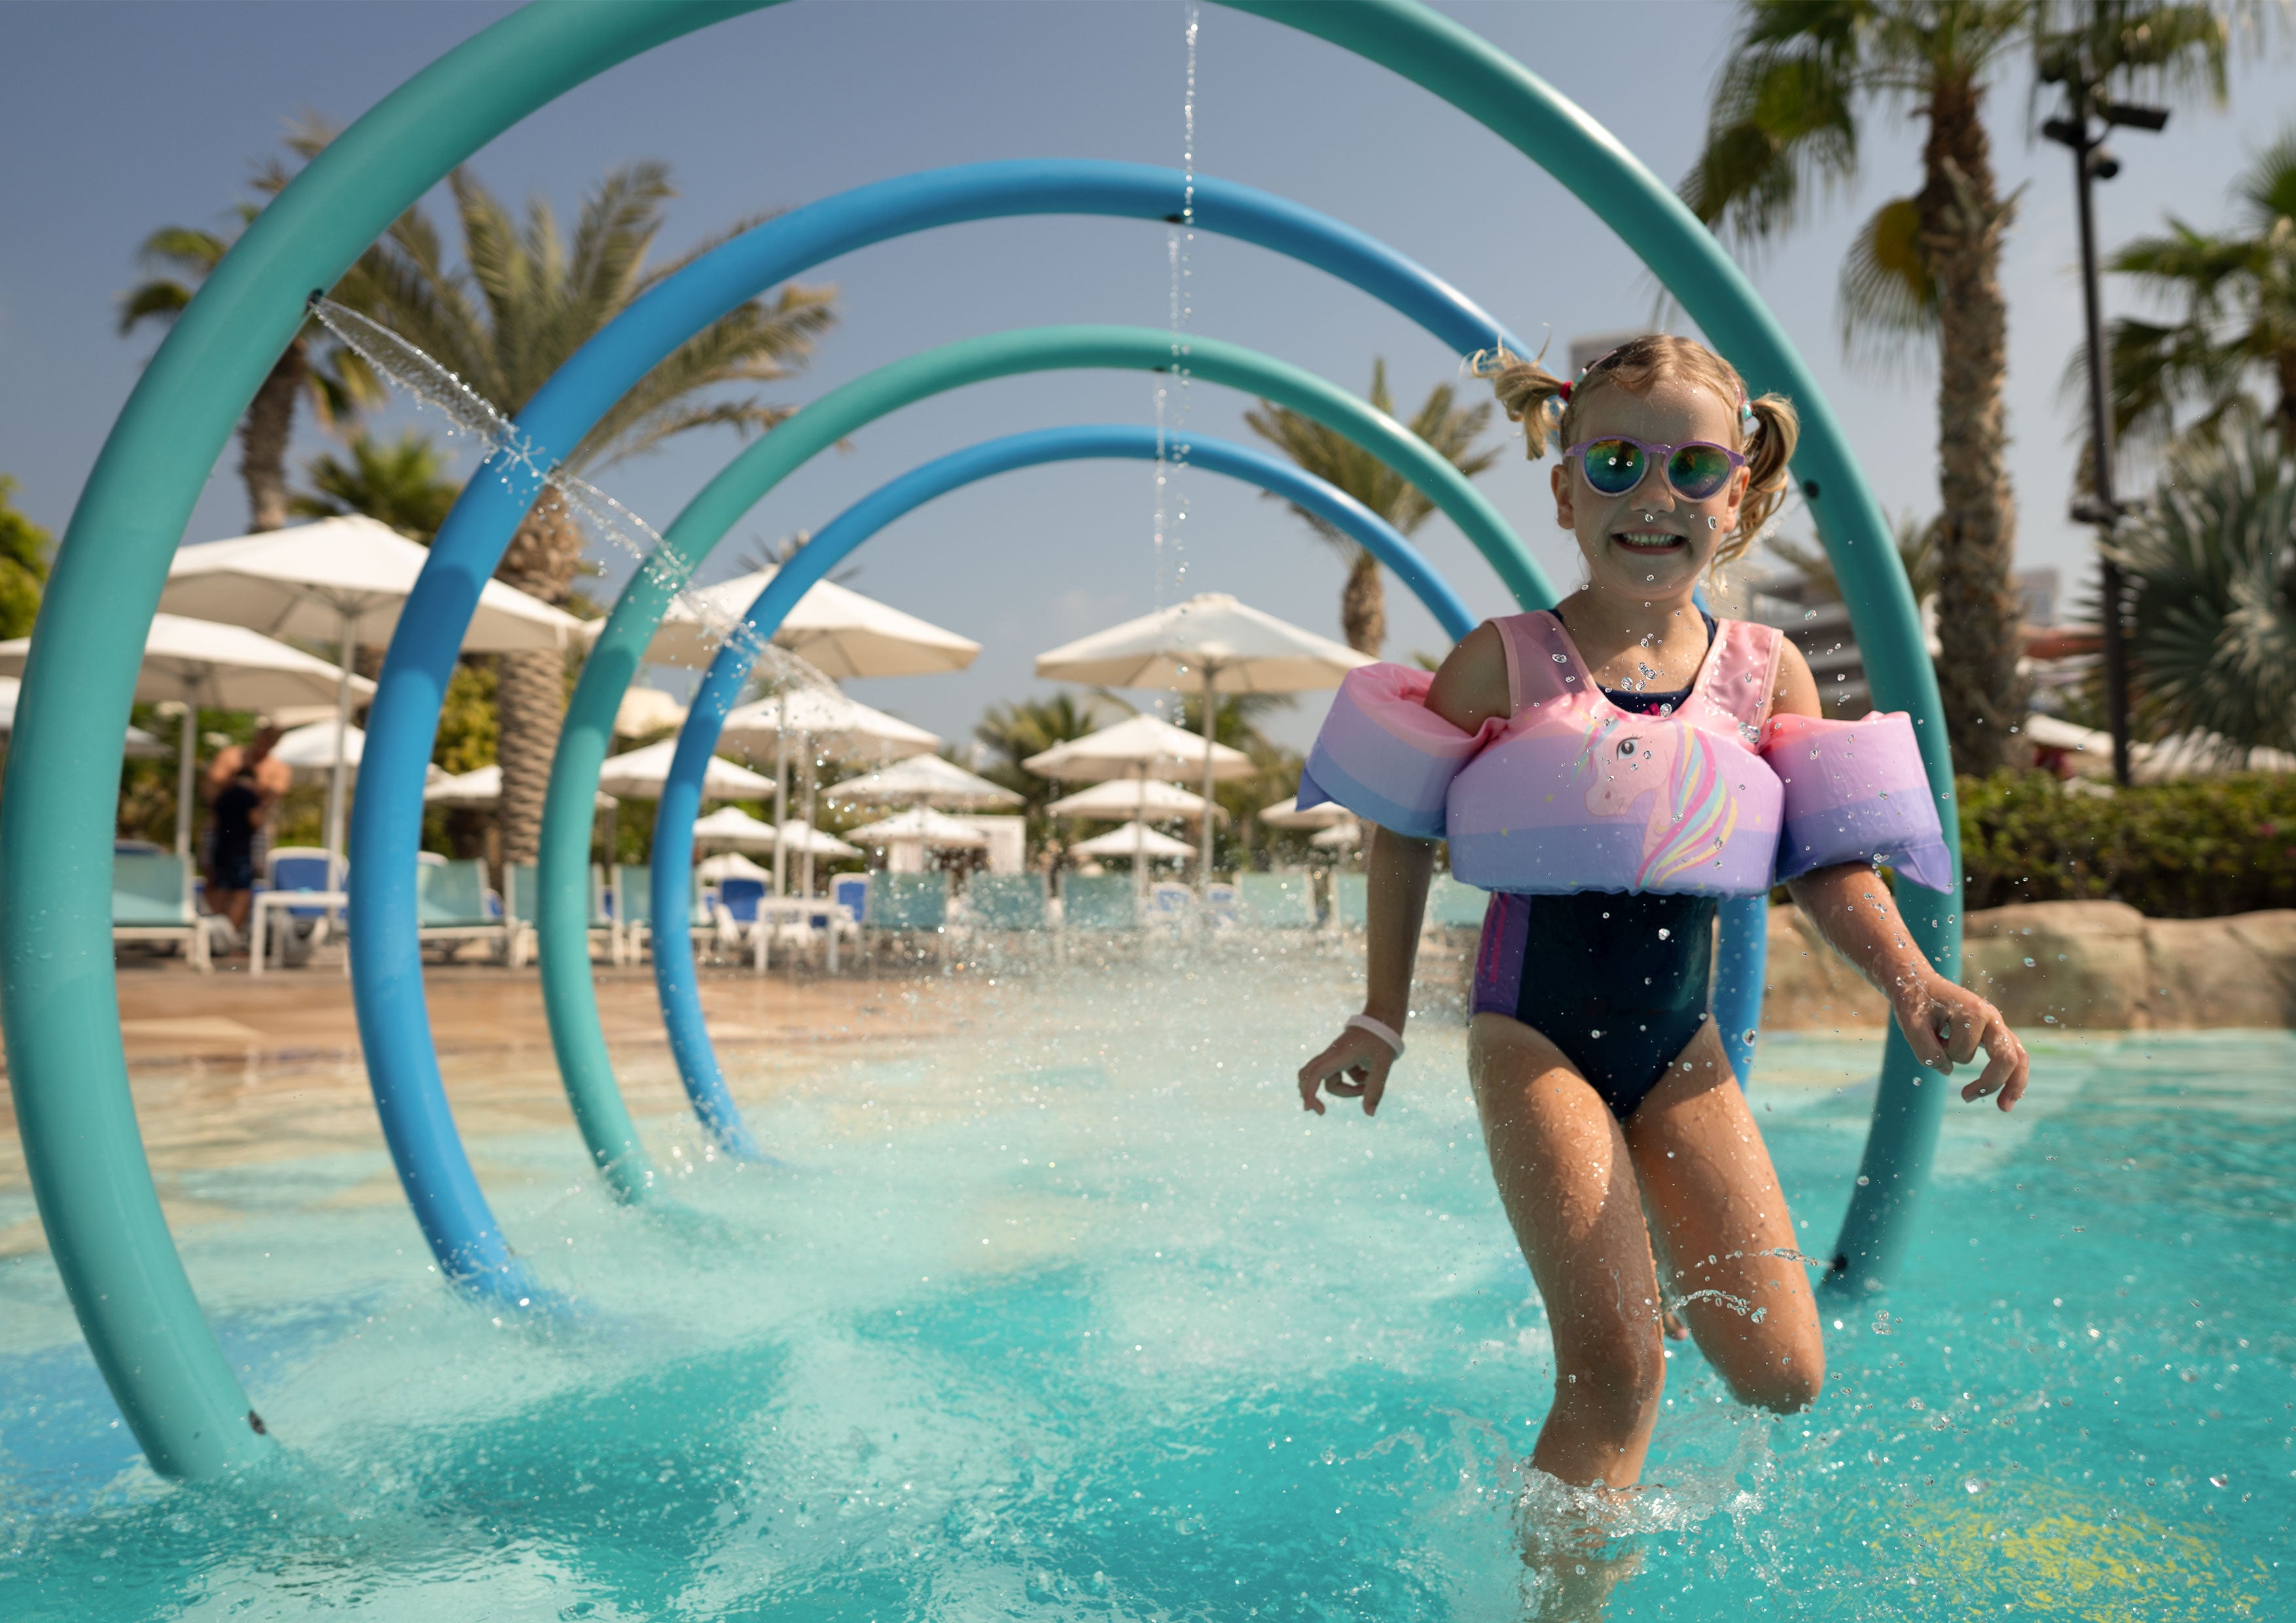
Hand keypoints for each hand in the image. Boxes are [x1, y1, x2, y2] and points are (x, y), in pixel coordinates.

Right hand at [1297, 1024, 1396, 1116]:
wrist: (1383, 1018)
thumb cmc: (1382, 1040)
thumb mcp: (1382, 1066)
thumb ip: (1375, 1090)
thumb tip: (1369, 1115)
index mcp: (1340, 1055)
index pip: (1317, 1074)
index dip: (1310, 1092)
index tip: (1308, 1109)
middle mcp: (1332, 1055)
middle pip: (1308, 1074)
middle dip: (1311, 1093)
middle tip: (1322, 1112)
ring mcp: (1334, 1055)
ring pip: (1327, 1078)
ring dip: (1344, 1089)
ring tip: (1365, 1088)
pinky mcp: (1340, 1057)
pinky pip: (1338, 1075)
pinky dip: (1351, 1082)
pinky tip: (1368, 1074)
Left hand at [1890, 973, 2029, 1111]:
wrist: (1919, 984)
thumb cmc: (1915, 1004)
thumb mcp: (1911, 1026)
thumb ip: (1926, 1052)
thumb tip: (1949, 1071)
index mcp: (1973, 1011)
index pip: (1965, 1050)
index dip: (1947, 1056)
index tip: (1933, 1053)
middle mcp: (1992, 1017)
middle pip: (2008, 1057)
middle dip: (1991, 1082)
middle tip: (1965, 1097)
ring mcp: (1996, 1024)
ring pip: (2019, 1057)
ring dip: (2013, 1084)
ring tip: (2004, 1108)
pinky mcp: (1994, 1032)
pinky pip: (2014, 1055)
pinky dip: (2014, 1075)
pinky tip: (2011, 1096)